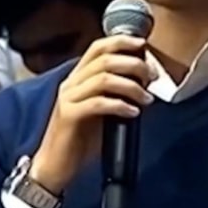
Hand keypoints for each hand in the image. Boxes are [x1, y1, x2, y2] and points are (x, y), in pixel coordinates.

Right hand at [30, 36, 155, 193]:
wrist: (55, 166)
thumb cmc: (81, 139)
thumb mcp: (103, 112)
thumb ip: (117, 95)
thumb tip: (146, 85)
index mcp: (78, 78)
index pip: (97, 48)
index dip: (121, 41)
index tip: (143, 45)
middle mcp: (71, 83)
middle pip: (104, 60)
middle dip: (133, 64)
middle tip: (152, 77)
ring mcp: (68, 98)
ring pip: (103, 78)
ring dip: (131, 86)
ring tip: (146, 99)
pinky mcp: (69, 116)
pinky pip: (98, 103)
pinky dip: (120, 105)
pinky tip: (133, 112)